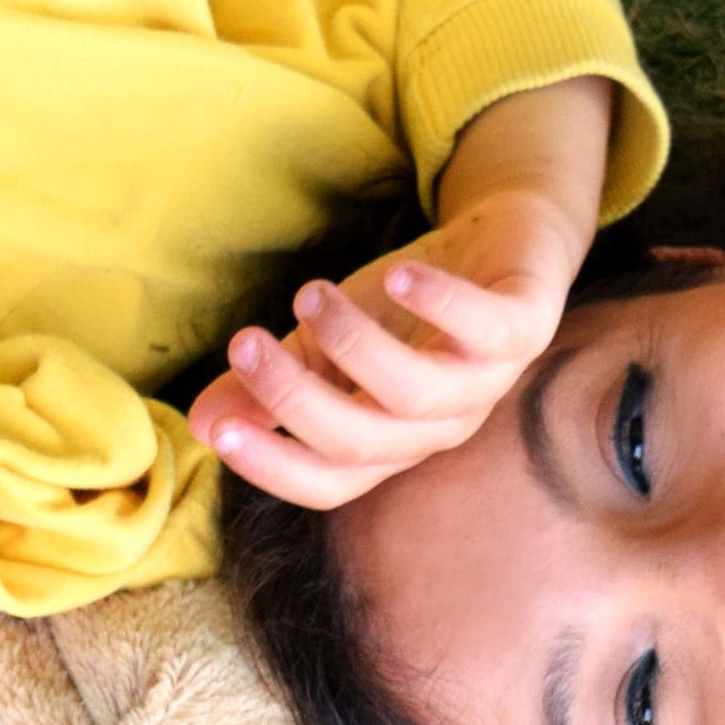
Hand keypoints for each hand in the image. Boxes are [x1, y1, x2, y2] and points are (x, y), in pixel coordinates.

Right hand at [189, 188, 589, 508]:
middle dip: (295, 400)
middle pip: (363, 443)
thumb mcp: (328, 346)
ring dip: (354, 347)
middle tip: (243, 343)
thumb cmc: (410, 309)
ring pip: (417, 393)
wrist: (505, 241)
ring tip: (309, 295)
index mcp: (393, 441)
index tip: (216, 430)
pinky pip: (488, 329)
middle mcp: (440, 427)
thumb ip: (271, 387)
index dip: (275, 467)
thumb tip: (199, 424)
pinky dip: (443, 304)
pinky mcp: (525, 327)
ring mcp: (486, 381)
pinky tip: (397, 276)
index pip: (331, 483)